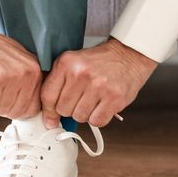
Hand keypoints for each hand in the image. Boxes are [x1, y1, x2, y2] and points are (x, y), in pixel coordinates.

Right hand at [0, 12, 42, 118]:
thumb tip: (30, 110)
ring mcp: (11, 77)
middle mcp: (27, 73)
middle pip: (18, 112)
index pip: (33, 108)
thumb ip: (26, 84)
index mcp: (36, 70)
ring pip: (2, 110)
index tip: (6, 100)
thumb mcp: (17, 64)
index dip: (17, 109)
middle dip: (2, 106)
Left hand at [41, 38, 157, 127]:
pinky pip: (97, 121)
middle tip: (82, 99)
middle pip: (63, 110)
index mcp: (67, 63)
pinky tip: (103, 105)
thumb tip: (49, 118)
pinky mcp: (114, 98)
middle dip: (71, 108)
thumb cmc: (101, 62)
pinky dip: (99, 117)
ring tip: (94, 99)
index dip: (49, 111)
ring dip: (86, 113)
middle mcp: (81, 73)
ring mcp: (98, 86)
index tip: (51, 118)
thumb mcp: (75, 64)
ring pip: (79, 117)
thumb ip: (59, 85)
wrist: (129, 55)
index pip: (48, 96)